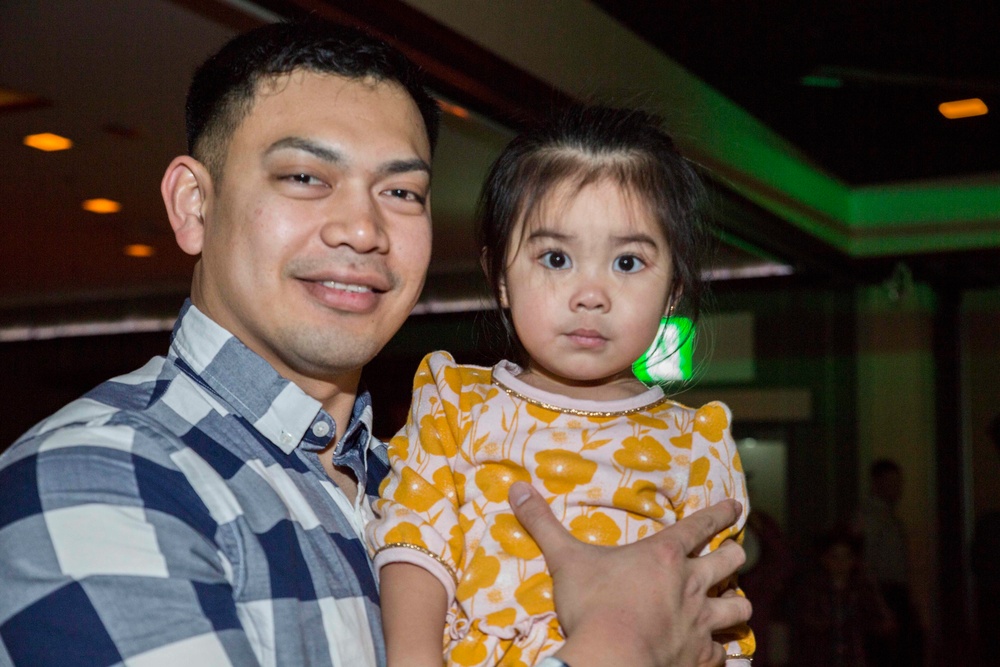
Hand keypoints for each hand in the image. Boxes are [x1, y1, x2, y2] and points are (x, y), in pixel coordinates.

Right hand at [508, 482, 749, 666]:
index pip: (700, 526)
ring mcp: (700, 622)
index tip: (735, 506)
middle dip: (734, 556)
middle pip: (730, 561)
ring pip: (738, 607)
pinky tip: (717, 652)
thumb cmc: (592, 604)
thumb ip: (543, 524)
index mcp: (664, 556)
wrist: (613, 657)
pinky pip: (724, 652)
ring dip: (736, 604)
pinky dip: (721, 650)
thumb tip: (516, 489)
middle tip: (734, 554)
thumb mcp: (564, 559)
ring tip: (733, 603)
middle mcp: (691, 584)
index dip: (719, 513)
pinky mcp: (701, 656)